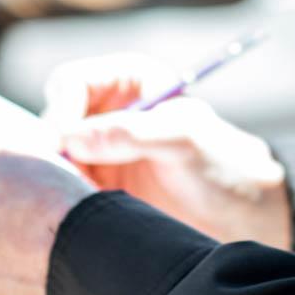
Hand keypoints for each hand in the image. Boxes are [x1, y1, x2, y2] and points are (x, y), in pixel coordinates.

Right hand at [45, 53, 290, 248]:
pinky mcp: (97, 181)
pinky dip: (68, 195)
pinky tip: (89, 208)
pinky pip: (64, 183)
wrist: (239, 215)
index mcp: (130, 79)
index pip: (73, 82)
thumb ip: (133, 134)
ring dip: (62, 174)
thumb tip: (75, 137)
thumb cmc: (221, 165)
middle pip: (56, 118)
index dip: (63, 111)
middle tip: (71, 176)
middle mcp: (109, 108)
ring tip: (87, 195)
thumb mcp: (185, 142)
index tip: (65, 145)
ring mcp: (100, 146)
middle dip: (57, 146)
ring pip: (55, 154)